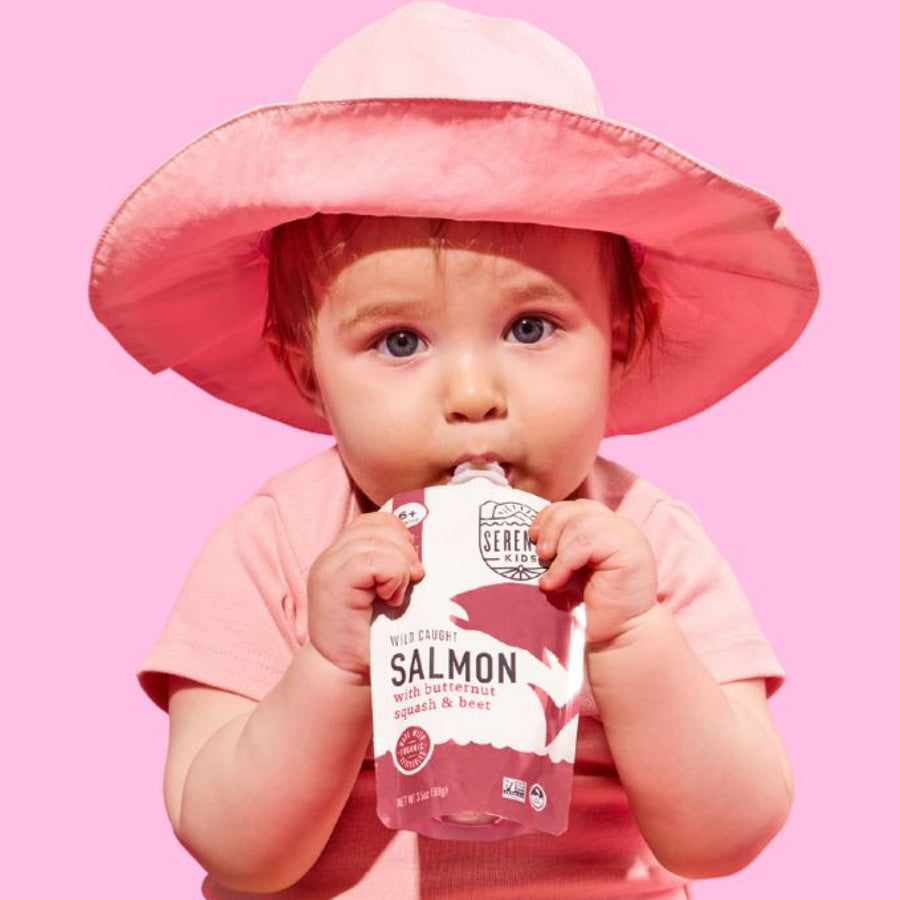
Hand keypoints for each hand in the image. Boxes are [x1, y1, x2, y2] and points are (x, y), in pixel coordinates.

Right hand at [306, 512, 423, 680]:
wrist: (347, 676)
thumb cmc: (375, 639)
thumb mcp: (390, 593)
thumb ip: (398, 565)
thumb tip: (432, 544)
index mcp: (345, 553)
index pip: (378, 520)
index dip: (402, 535)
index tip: (412, 568)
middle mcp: (332, 555)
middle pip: (379, 524)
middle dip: (405, 549)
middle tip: (412, 581)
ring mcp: (328, 567)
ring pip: (377, 540)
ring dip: (399, 566)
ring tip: (398, 595)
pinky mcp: (332, 583)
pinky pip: (371, 560)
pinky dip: (391, 577)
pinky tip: (391, 600)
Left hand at [529, 499, 657, 646]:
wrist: (621, 635)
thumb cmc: (594, 606)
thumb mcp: (573, 569)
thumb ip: (562, 546)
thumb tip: (532, 534)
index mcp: (607, 527)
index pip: (576, 507)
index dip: (550, 516)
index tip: (532, 536)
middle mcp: (620, 527)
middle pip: (577, 509)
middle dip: (551, 526)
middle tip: (539, 552)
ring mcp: (627, 537)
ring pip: (581, 523)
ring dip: (557, 545)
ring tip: (546, 568)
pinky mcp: (629, 551)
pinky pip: (586, 543)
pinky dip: (564, 561)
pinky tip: (554, 581)